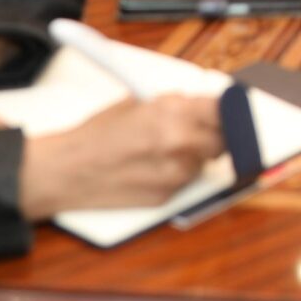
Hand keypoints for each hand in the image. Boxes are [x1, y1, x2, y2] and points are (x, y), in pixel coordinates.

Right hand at [18, 94, 222, 218]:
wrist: (67, 170)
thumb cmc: (97, 133)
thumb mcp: (137, 103)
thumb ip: (174, 105)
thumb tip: (205, 104)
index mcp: (173, 113)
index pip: (225, 110)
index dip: (230, 110)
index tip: (233, 111)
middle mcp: (179, 144)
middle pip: (224, 140)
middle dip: (218, 134)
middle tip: (204, 129)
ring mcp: (175, 173)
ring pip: (205, 162)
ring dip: (195, 154)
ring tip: (165, 148)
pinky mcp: (167, 197)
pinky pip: (186, 181)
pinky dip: (178, 173)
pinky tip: (152, 167)